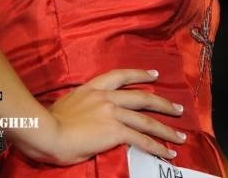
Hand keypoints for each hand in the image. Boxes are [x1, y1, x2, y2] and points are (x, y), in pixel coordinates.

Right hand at [43, 68, 185, 164]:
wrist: (47, 131)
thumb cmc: (50, 121)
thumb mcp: (69, 103)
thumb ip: (84, 104)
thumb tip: (88, 112)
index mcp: (92, 87)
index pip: (121, 76)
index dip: (139, 74)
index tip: (154, 75)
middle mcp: (105, 96)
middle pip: (141, 96)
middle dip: (162, 103)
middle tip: (178, 108)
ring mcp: (112, 112)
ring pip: (146, 119)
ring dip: (166, 128)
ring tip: (181, 134)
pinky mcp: (114, 131)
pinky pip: (141, 139)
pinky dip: (157, 146)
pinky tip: (167, 152)